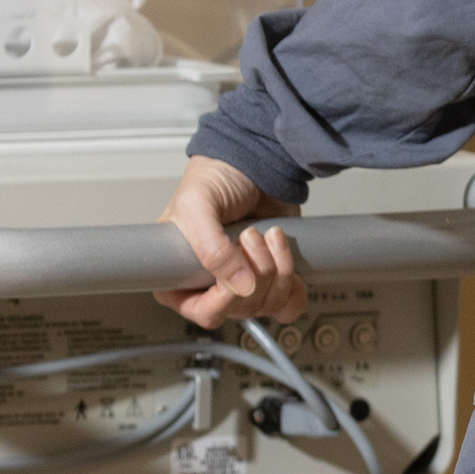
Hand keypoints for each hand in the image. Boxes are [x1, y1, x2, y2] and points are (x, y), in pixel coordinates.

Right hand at [155, 155, 307, 327]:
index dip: (222, 299)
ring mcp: (245, 282)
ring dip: (276, 270)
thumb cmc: (215, 179)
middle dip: (255, 272)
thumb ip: (211, 249)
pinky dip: (293, 283)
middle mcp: (212, 284)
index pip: (201, 311)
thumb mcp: (197, 206)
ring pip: (267, 305)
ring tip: (267, 236)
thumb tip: (242, 287)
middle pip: (240, 309)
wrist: (255, 162)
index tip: (233, 273)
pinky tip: (284, 255)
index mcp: (180, 274)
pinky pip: (288, 304)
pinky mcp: (272, 278)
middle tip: (250, 236)